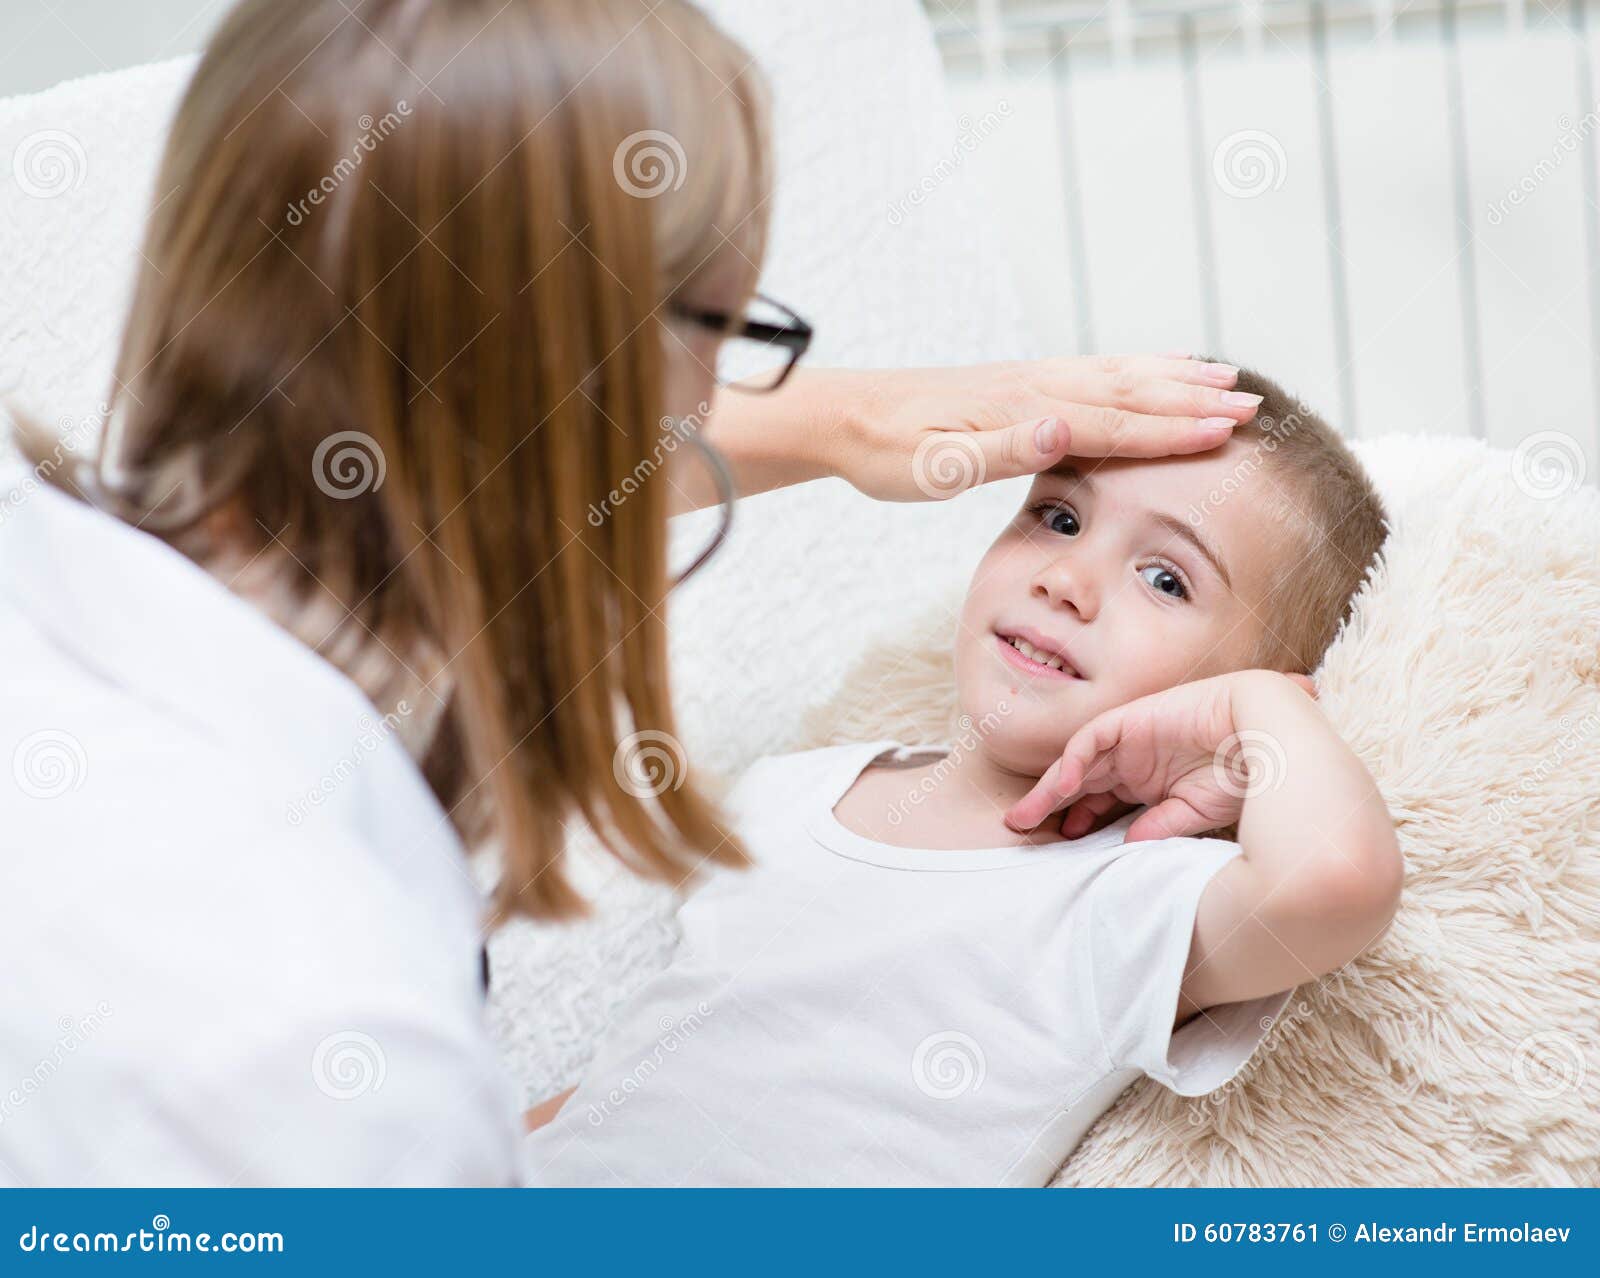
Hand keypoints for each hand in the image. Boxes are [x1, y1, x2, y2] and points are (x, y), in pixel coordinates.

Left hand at [825, 354, 1260, 501]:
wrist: (842, 416)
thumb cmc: (885, 452)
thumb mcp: (934, 468)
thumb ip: (1002, 450)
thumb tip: (1064, 427)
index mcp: (1024, 412)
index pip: (1114, 422)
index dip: (1173, 428)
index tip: (1227, 430)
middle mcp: (1036, 387)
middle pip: (1130, 391)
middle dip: (1193, 400)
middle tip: (1255, 406)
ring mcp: (1029, 380)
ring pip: (1118, 374)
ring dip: (1174, 377)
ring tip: (1228, 378)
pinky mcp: (1018, 384)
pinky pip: (1093, 370)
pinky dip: (1134, 368)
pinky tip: (1151, 370)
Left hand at [1003, 671, 1318, 841]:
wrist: (1268, 735)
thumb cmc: (1243, 775)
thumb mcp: (1193, 813)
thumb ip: (1157, 828)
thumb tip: (1126, 847)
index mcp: (1148, 783)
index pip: (1100, 802)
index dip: (1077, 821)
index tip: (1061, 846)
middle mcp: (1134, 762)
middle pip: (1080, 784)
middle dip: (1048, 806)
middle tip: (1018, 830)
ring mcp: (1130, 740)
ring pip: (1076, 764)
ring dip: (1048, 789)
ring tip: (1024, 817)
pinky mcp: (1130, 720)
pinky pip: (1089, 740)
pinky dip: (1071, 762)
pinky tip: (1060, 787)